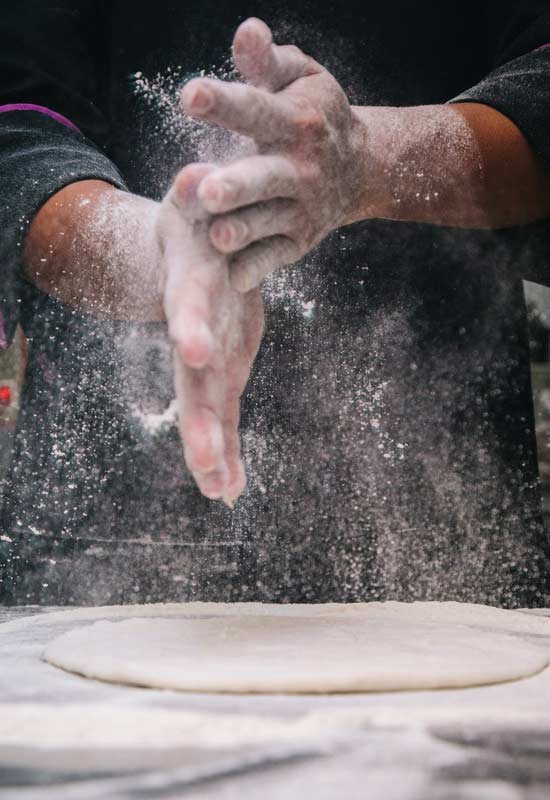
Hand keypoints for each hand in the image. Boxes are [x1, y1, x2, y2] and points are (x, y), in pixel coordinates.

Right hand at [156, 163, 263, 504]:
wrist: (192, 255)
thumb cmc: (199, 228)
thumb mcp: (194, 207)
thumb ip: (195, 194)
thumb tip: (197, 174)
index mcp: (193, 292)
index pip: (190, 311)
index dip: (192, 329)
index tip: (197, 354)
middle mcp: (195, 334)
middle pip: (194, 383)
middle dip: (200, 423)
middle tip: (207, 464)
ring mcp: (206, 362)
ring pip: (206, 413)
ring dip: (213, 454)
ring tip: (221, 493)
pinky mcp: (220, 374)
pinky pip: (224, 418)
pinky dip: (227, 454)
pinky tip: (230, 491)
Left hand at [181, 18, 366, 291]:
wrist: (362, 168)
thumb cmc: (315, 115)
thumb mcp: (300, 78)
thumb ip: (267, 61)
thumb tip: (246, 30)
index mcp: (296, 122)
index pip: (256, 110)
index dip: (224, 103)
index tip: (190, 97)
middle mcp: (302, 168)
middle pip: (265, 178)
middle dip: (238, 185)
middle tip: (207, 191)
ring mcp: (302, 209)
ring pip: (267, 223)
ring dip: (242, 231)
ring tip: (217, 237)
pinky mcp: (299, 241)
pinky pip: (275, 257)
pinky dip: (256, 268)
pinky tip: (232, 278)